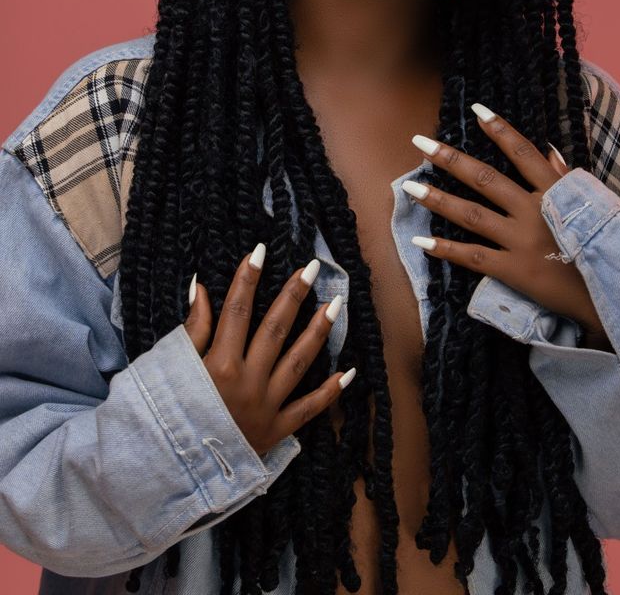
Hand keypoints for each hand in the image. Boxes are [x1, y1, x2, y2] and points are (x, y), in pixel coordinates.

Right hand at [183, 249, 355, 455]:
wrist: (171, 471)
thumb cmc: (168, 415)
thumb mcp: (172, 369)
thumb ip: (192, 329)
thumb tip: (201, 287)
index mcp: (219, 365)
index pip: (237, 311)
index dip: (247, 278)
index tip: (260, 251)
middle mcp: (247, 383)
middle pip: (275, 329)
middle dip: (294, 295)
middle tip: (311, 267)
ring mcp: (265, 407)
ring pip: (299, 362)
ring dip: (318, 331)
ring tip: (335, 303)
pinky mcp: (276, 432)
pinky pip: (309, 409)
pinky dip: (330, 392)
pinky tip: (349, 371)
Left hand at [406, 109, 610, 346]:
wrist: (610, 296)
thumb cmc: (604, 247)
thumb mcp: (596, 205)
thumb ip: (567, 178)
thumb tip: (548, 148)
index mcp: (556, 193)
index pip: (524, 153)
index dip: (500, 130)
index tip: (476, 110)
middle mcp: (534, 212)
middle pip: (485, 178)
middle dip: (450, 158)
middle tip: (420, 141)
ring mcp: (521, 241)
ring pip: (471, 215)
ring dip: (438, 199)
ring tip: (409, 187)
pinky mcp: (513, 271)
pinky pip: (473, 258)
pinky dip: (446, 250)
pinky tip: (421, 242)